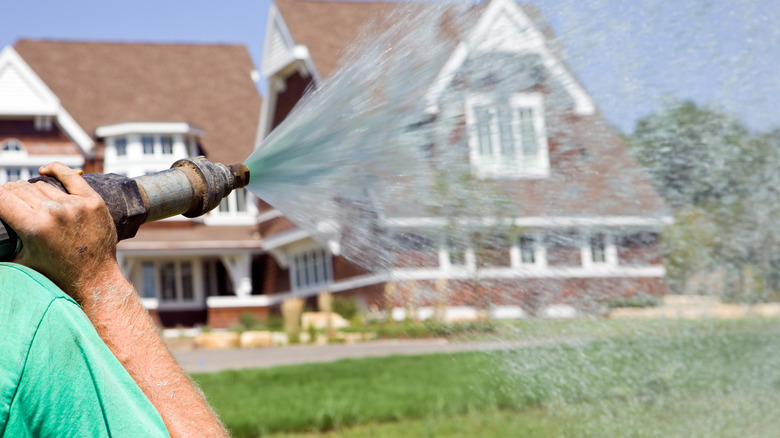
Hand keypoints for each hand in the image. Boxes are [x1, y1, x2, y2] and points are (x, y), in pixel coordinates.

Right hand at [0, 163, 117, 301]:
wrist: (94, 279)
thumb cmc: (57, 274)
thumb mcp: (21, 260)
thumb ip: (4, 244)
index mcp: (34, 227)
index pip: (2, 197)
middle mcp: (55, 212)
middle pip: (21, 189)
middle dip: (11, 194)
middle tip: (12, 203)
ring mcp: (76, 205)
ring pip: (42, 185)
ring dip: (32, 190)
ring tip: (31, 201)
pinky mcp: (93, 202)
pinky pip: (71, 176)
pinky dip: (56, 170)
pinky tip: (45, 170)